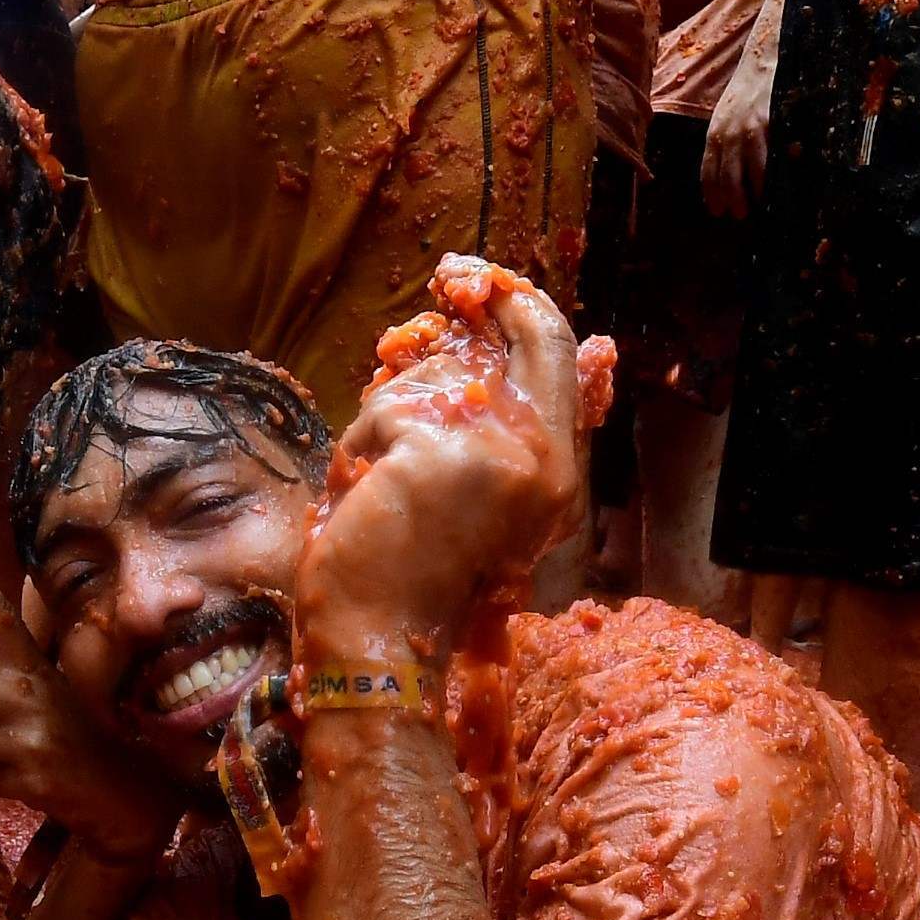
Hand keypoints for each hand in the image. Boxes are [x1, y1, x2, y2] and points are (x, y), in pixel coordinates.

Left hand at [0, 544, 186, 860]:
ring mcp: (32, 733)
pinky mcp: (30, 775)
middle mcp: (32, 690)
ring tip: (4, 750)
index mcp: (33, 663)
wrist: (119, 786)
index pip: (2, 614)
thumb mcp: (44, 682)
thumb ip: (6, 655)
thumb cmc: (72, 728)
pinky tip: (17, 774)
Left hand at [298, 259, 598, 656]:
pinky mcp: (437, 451)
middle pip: (531, 334)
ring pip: (430, 382)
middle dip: (490, 293)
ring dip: (387, 422)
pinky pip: (383, 412)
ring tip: (380, 488)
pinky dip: (358, 451)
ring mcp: (494, 451)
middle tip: (453, 275)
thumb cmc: (411, 581)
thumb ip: (490, 431)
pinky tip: (363, 499)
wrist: (382, 644)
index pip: (560, 359)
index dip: (526, 309)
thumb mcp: (470, 503)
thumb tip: (482, 348)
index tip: (486, 283)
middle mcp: (540, 458)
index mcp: (555, 474)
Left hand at [702, 25, 773, 221]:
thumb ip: (730, 140)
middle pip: (722, 177)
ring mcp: (744, 130)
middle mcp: (724, 133)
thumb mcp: (730, 115)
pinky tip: (768, 190)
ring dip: (745, 196)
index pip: (707, 170)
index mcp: (714, 131)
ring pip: (741, 174)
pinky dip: (765, 179)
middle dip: (728, 200)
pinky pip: (763, 160)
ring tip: (750, 210)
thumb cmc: (749, 91)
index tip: (715, 210)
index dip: (711, 193)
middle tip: (736, 216)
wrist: (764, 60)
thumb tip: (736, 170)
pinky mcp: (763, 126)